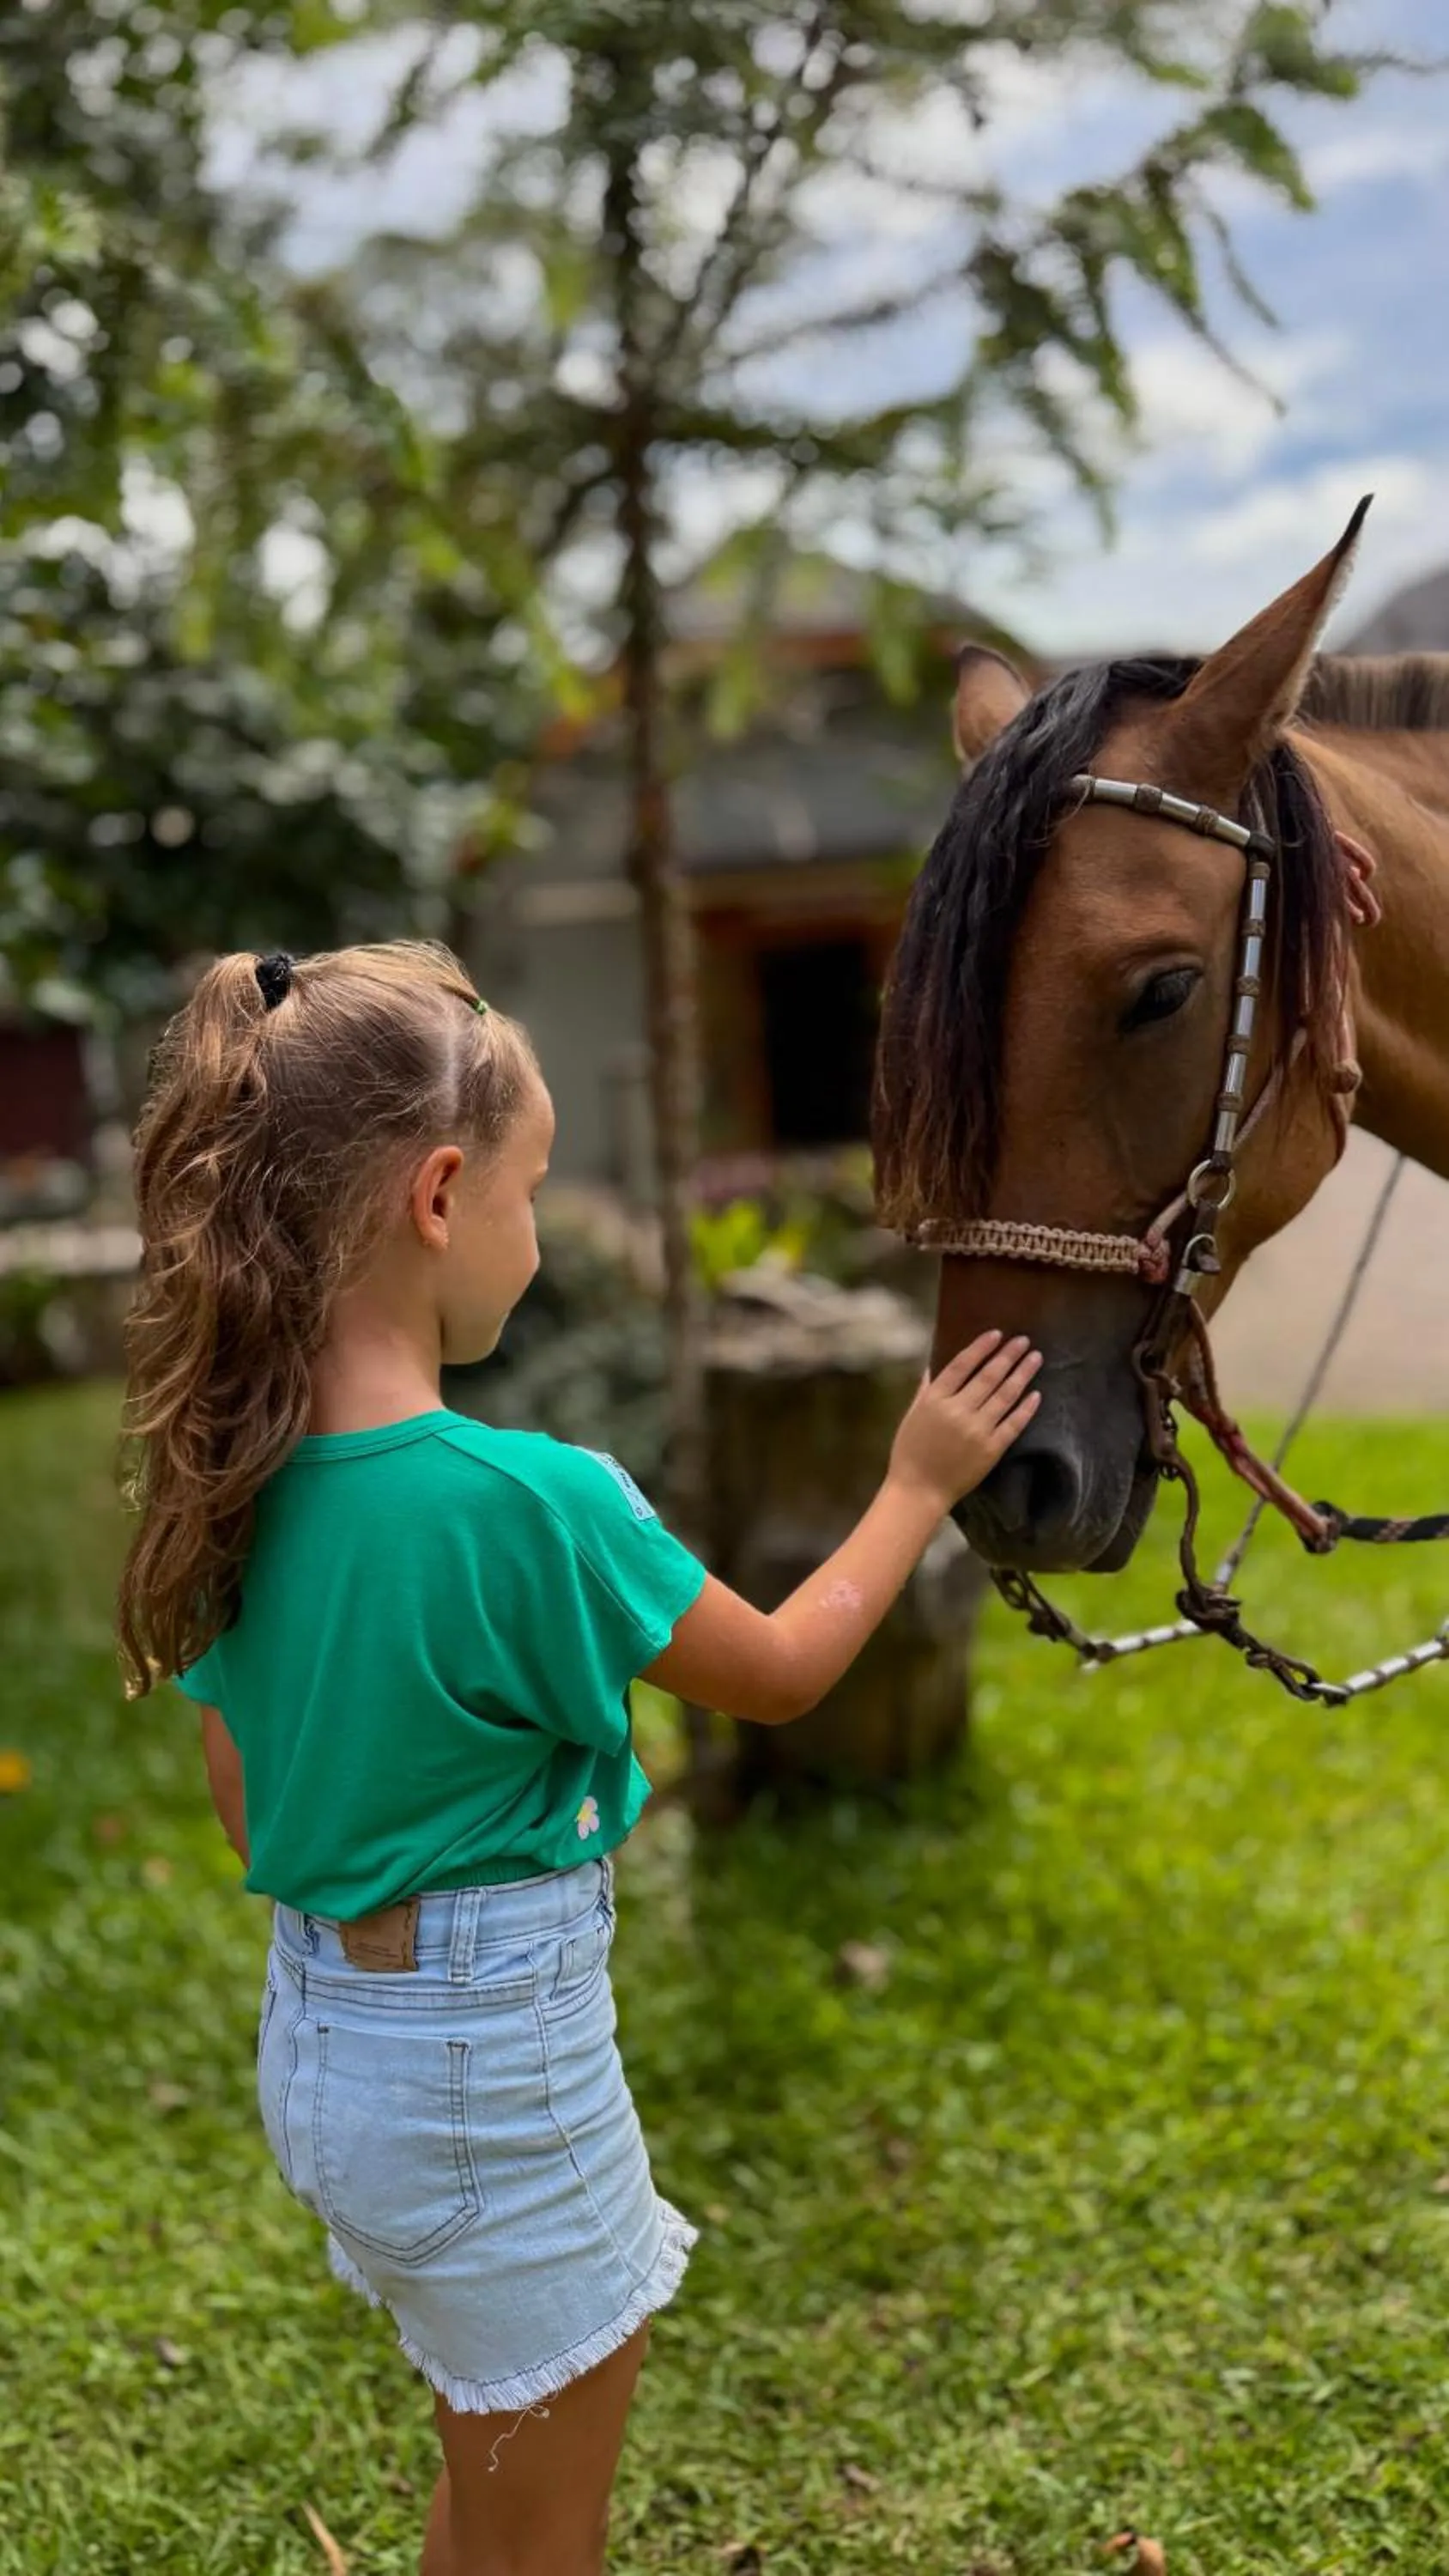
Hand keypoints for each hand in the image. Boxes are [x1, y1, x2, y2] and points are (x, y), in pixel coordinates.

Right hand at [888, 1332, 1041, 1510]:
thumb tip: (935, 1364)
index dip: (981, 1347)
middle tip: (1024, 1341)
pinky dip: (1026, 1408)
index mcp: (935, 1399)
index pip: (962, 1364)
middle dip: (1008, 1355)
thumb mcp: (912, 1415)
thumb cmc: (910, 1452)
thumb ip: (926, 1389)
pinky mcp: (991, 1449)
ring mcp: (976, 1430)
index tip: (997, 1334)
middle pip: (989, 1376)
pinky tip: (1036, 1394)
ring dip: (1022, 1374)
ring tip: (1035, 1358)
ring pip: (1005, 1395)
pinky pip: (1013, 1423)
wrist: (919, 1491)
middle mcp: (957, 1410)